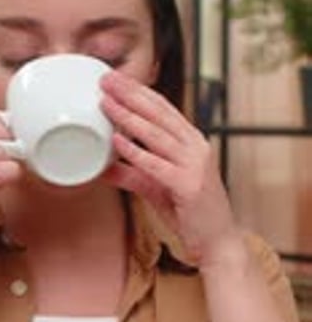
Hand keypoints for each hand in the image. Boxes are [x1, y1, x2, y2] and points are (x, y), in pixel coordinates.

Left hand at [100, 70, 241, 268]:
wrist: (218, 242)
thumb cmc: (190, 213)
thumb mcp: (156, 188)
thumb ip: (132, 174)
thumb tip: (103, 167)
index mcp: (192, 142)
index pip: (163, 108)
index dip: (138, 92)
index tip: (115, 79)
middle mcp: (196, 147)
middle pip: (159, 113)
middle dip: (131, 94)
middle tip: (106, 79)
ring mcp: (195, 165)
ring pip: (157, 134)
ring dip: (129, 116)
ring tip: (106, 103)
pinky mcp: (189, 185)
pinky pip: (157, 164)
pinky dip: (136, 151)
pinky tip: (117, 141)